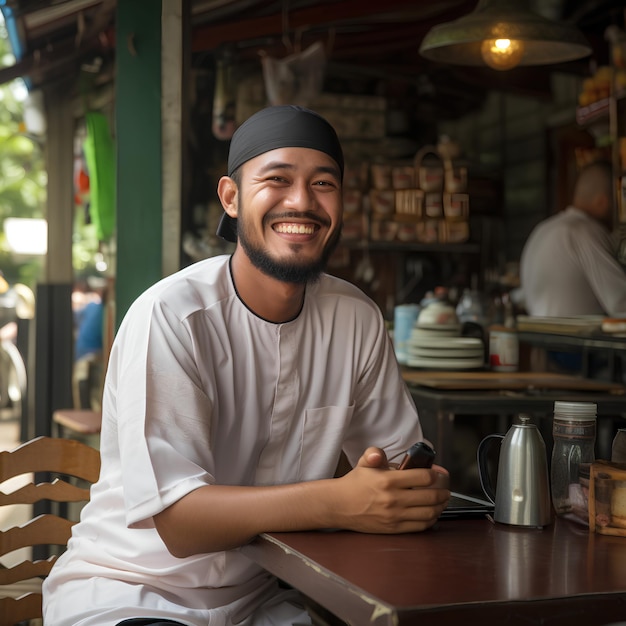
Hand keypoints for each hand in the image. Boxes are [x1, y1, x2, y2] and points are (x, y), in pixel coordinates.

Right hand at [331, 447, 449, 533]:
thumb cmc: (354, 484)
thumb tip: (379, 454)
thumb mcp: (363, 463)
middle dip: (442, 492)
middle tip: (445, 489)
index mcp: (388, 480)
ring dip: (440, 507)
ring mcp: (394, 515)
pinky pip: (419, 526)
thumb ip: (374, 453)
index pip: (422, 477)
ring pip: (428, 513)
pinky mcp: (393, 528)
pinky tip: (432, 514)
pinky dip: (430, 520)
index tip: (438, 473)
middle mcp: (393, 499)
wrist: (339, 505)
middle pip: (429, 496)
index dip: (435, 474)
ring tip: (442, 501)